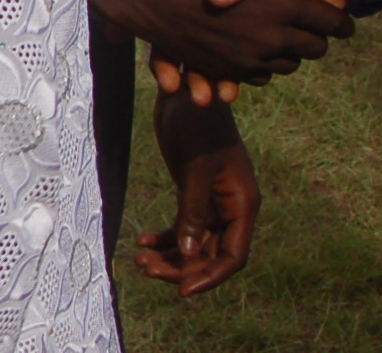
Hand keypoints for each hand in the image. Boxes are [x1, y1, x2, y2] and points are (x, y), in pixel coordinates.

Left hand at [132, 93, 258, 296]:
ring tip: (139, 261)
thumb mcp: (195, 167)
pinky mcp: (193, 191)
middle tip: (146, 270)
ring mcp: (213, 201)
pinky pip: (183, 225)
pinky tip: (141, 239)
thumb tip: (186, 250)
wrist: (186, 91)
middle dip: (181, 267)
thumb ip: (193, 208)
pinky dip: (164, 236)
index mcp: (242, 204)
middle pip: (210, 253)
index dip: (210, 276)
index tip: (182, 291)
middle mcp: (231, 207)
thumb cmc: (198, 123)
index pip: (232, 255)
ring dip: (170, 255)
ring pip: (194, 242)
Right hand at [145, 0, 352, 105]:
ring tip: (284, 39)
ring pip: (289, 64)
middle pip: (315, 48)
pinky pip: (261, 75)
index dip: (340, 22)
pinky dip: (264, 66)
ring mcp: (250, 56)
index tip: (342, 21)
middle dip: (317, 39)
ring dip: (290, 53)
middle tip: (315, 30)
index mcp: (283, 2)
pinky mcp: (228, 70)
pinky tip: (257, 50)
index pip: (331, 22)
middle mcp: (273, 34)